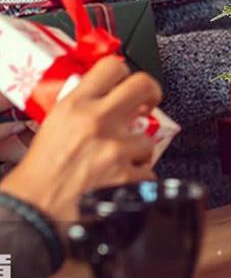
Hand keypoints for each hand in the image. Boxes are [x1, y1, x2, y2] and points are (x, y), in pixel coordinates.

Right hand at [0, 57, 161, 221]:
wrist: (32, 212)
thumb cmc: (38, 174)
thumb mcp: (52, 126)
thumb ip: (80, 108)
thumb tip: (104, 99)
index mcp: (75, 106)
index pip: (112, 66)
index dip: (124, 72)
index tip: (126, 83)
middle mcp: (97, 120)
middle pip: (144, 85)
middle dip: (151, 94)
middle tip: (148, 105)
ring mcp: (114, 148)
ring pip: (148, 139)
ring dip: (138, 152)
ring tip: (119, 162)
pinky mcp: (126, 175)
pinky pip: (147, 171)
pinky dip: (138, 179)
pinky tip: (120, 182)